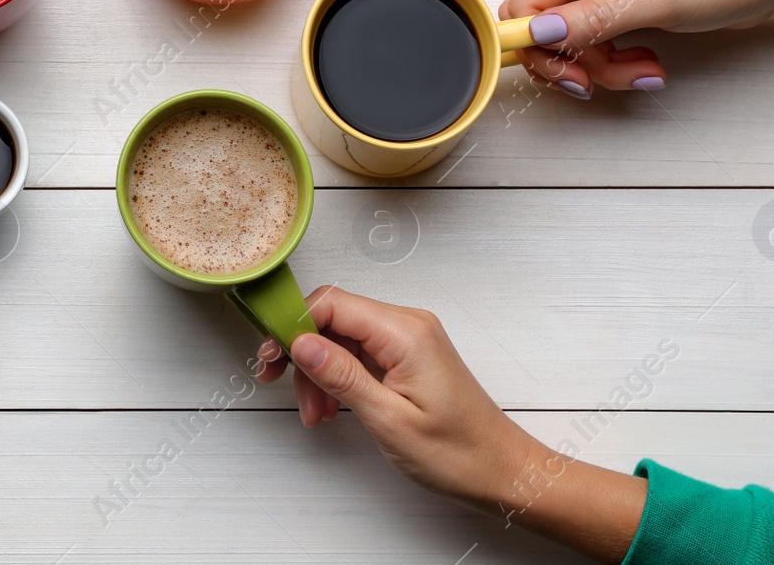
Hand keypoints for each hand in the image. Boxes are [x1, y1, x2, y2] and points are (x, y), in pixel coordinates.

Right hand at [255, 287, 645, 563]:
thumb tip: (301, 342)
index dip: (293, 325)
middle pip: (333, 318)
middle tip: (283, 388)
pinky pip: (361, 352)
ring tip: (317, 413)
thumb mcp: (388, 419)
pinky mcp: (408, 355)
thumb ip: (341, 375)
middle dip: (304, 354)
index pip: (332, 303)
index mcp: (405, 332)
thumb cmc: (458, 452)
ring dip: (320, 372)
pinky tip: (334, 406)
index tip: (271, 356)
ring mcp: (409, 339)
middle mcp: (408, 325)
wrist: (501, 470)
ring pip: (343, 337)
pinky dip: (340, 376)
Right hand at [497, 0, 773, 96]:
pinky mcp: (618, 7)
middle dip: (572, 62)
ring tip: (644, 71)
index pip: (525, 5)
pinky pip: (594, 44)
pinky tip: (646, 64)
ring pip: (568, 43)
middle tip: (603, 81)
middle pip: (541, 29)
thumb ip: (594, 18)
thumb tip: (539, 30)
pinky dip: (614, 63)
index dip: (534, 45)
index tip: (570, 73)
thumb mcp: (659, 1)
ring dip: (601, 68)